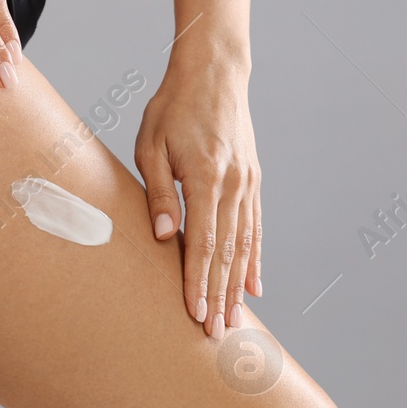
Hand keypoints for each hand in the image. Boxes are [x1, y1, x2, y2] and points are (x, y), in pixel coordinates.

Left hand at [135, 55, 260, 338]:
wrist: (214, 72)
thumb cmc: (172, 107)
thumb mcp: (151, 145)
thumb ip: (159, 193)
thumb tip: (165, 237)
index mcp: (207, 177)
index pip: (203, 242)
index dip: (198, 282)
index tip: (196, 314)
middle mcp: (234, 185)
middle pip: (227, 253)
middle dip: (220, 297)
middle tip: (216, 335)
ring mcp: (248, 184)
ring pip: (244, 246)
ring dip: (238, 286)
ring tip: (235, 322)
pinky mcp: (253, 181)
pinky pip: (255, 229)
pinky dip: (254, 260)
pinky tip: (253, 287)